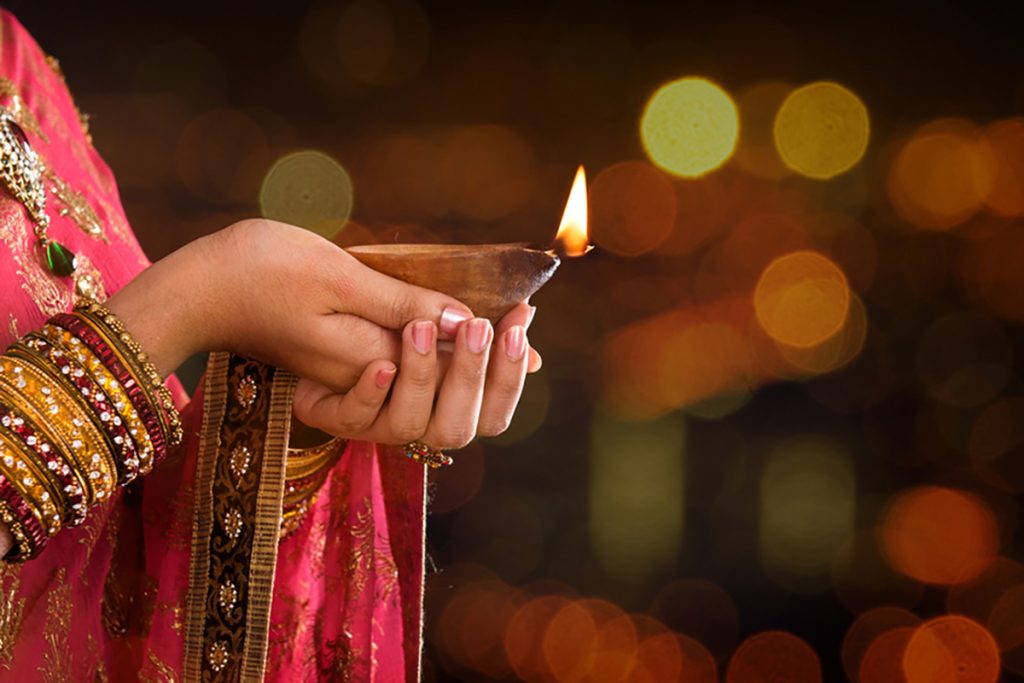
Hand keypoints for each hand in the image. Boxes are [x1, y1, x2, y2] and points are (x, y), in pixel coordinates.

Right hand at [105, 219, 473, 388]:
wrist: (202, 287)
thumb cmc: (261, 270)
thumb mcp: (337, 277)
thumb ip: (401, 304)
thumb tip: (463, 321)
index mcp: (361, 377)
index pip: (446, 390)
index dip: (491, 359)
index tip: (515, 312)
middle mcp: (365, 400)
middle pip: (449, 424)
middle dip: (487, 375)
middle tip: (509, 319)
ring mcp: (361, 397)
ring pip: (439, 422)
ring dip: (479, 379)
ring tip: (502, 322)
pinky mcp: (356, 381)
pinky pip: (420, 399)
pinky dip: (458, 376)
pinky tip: (479, 330)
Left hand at [293, 303, 539, 444]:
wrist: (321, 320)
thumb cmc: (390, 322)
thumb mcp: (437, 320)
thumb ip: (477, 334)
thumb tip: (532, 343)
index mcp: (451, 407)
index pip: (494, 417)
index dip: (507, 380)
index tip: (513, 330)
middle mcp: (419, 424)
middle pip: (457, 428)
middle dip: (469, 377)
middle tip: (474, 327)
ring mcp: (376, 425)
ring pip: (408, 424)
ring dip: (420, 376)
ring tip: (419, 328)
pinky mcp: (334, 417)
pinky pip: (354, 418)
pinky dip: (369, 393)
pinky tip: (380, 363)